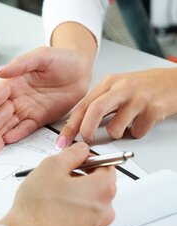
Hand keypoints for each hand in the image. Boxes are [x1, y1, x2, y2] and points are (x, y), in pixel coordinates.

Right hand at [0, 47, 92, 154]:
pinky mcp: (38, 118)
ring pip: (7, 126)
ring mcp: (26, 109)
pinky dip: (15, 136)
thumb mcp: (42, 56)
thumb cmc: (63, 59)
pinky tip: (5, 142)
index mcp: (12, 82)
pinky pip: (24, 129)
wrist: (82, 69)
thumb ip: (20, 65)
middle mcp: (16, 97)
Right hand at [0, 142, 115, 225]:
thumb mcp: (51, 166)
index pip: (108, 167)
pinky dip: (71, 215)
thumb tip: (81, 150)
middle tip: (60, 178)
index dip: (91, 160)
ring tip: (52, 198)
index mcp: (101, 190)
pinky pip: (81, 222)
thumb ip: (72, 153)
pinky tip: (52, 213)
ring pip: (89, 205)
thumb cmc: (37, 207)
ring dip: (76, 198)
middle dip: (82, 179)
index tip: (77, 161)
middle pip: (99, 187)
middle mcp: (104, 212)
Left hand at [58, 68, 176, 146]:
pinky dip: (136, 133)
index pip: (82, 106)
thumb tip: (78, 126)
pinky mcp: (154, 109)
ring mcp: (138, 98)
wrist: (174, 81)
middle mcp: (121, 88)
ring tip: (124, 125)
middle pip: (94, 110)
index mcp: (109, 83)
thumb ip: (98, 103)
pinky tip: (140, 122)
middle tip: (86, 141)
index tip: (62, 141)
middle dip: (85, 130)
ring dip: (116, 134)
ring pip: (115, 127)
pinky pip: (136, 132)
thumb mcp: (116, 88)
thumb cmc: (142, 87)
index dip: (70, 126)